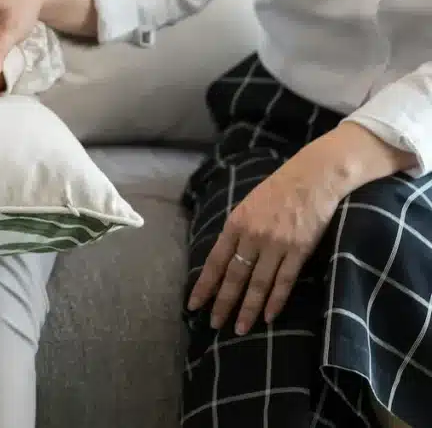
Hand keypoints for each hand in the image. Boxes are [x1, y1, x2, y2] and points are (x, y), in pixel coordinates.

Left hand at [187, 122, 411, 334]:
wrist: (312, 177)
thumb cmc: (277, 191)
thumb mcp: (247, 206)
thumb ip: (235, 232)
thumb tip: (223, 259)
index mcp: (235, 224)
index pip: (215, 261)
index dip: (204, 285)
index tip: (193, 305)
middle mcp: (253, 236)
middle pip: (234, 277)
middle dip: (223, 303)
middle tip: (214, 324)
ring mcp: (277, 245)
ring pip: (258, 284)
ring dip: (248, 309)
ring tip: (239, 329)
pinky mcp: (299, 251)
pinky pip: (285, 281)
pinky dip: (276, 301)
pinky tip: (268, 317)